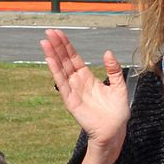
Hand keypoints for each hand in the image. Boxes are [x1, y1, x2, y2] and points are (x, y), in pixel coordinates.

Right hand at [40, 29, 129, 151]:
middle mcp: (78, 83)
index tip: (59, 33)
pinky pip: (62, 84)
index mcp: (87, 78)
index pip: (74, 58)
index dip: (67, 46)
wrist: (114, 131)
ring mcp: (73, 91)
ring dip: (52, 56)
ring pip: (60, 70)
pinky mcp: (71, 101)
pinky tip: (50, 60)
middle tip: (49, 32)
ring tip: (45, 42)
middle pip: (65, 61)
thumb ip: (114, 70)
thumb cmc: (117, 112)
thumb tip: (108, 53)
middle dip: (57, 46)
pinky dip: (56, 72)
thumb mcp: (119, 86)